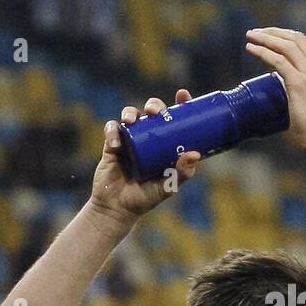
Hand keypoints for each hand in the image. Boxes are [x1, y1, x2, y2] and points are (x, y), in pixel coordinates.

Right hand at [88, 90, 200, 226]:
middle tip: (154, 111)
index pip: (173, 118)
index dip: (179, 104)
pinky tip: (116, 142)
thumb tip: (194, 153)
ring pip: (130, 116)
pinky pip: (111, 130)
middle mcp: (147, 138)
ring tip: (131, 120)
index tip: (182, 95)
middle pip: (151, 112)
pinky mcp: (111, 146)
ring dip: (130, 112)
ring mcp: (129, 141)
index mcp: (164, 143)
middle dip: (154, 105)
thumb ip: (182, 173)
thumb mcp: (168, 187)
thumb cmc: (145, 198)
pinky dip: (112, 132)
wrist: (117, 209)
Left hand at [244, 27, 305, 155]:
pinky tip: (251, 49)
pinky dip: (263, 52)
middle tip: (257, 32)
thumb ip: (303, 95)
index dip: (289, 36)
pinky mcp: (299, 84)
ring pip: (287, 46)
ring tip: (250, 36)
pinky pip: (279, 61)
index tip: (273, 36)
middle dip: (275, 32)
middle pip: (296, 39)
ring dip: (266, 38)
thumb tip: (287, 95)